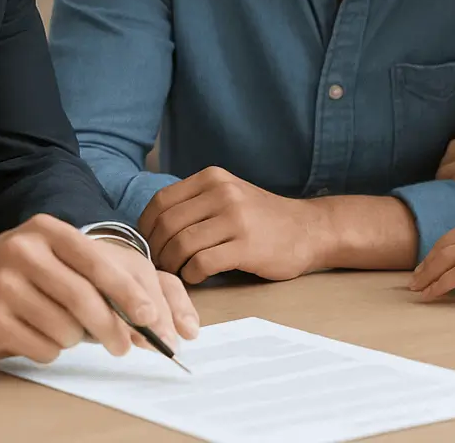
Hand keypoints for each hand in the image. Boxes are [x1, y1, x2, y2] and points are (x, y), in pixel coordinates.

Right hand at [0, 214, 199, 362]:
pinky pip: (42, 347)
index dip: (127, 291)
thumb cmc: (10, 270)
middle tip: (124, 345)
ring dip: (74, 339)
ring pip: (65, 328)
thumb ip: (85, 273)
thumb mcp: (46, 253)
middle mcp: (25, 252)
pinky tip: (34, 335)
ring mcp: (5, 286)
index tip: (149, 315)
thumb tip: (134, 311)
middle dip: (112, 327)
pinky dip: (49, 349)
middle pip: (84, 298)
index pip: (97, 261)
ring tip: (61, 330)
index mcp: (46, 230)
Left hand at [139, 167, 328, 283]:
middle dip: (157, 250)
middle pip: (168, 224)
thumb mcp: (228, 194)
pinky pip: (202, 263)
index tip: (147, 245)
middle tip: (159, 265)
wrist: (308, 228)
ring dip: (172, 265)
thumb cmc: (262, 217)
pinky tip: (197, 276)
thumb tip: (152, 227)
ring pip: (182, 244)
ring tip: (177, 272)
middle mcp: (222, 193)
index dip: (146, 227)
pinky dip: (192, 274)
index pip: (161, 201)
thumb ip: (195, 203)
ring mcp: (235, 218)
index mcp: (212, 178)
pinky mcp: (246, 246)